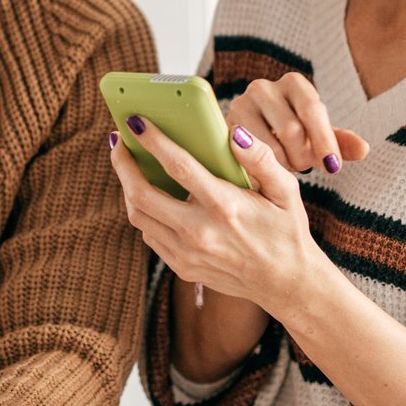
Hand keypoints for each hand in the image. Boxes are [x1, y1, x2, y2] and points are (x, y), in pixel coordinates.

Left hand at [109, 114, 330, 316]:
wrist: (287, 284)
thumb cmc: (287, 230)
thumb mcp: (286, 191)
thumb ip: (262, 159)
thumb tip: (234, 133)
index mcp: (226, 206)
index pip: (178, 166)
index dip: (153, 141)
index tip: (135, 121)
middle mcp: (200, 232)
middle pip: (142, 194)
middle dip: (124, 163)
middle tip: (118, 140)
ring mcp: (187, 254)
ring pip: (139, 216)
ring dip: (127, 187)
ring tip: (127, 163)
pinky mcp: (182, 267)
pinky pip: (149, 235)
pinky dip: (143, 212)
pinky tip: (146, 193)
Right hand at [225, 73, 369, 173]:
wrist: (251, 142)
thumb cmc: (292, 139)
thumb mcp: (318, 139)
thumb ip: (340, 143)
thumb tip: (364, 149)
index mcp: (294, 83)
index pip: (313, 109)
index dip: (325, 140)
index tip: (333, 167)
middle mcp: (264, 86)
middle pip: (291, 129)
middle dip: (302, 156)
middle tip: (304, 167)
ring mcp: (241, 103)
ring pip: (268, 144)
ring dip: (282, 163)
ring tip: (286, 166)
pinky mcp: (224, 124)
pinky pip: (247, 154)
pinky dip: (262, 166)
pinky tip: (267, 170)